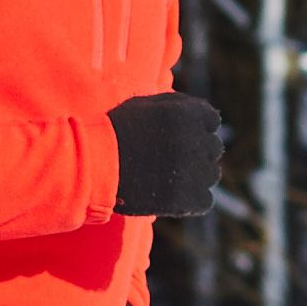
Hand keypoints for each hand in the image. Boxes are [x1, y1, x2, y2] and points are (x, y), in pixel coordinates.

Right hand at [107, 93, 225, 218]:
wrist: (93, 167)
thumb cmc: (115, 132)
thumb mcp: (144, 105)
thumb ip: (175, 105)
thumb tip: (198, 112)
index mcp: (187, 114)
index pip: (211, 120)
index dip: (196, 128)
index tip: (179, 137)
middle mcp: (195, 141)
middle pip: (213, 148)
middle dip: (197, 152)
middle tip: (172, 160)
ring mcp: (193, 171)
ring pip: (210, 174)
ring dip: (196, 176)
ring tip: (169, 178)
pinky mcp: (187, 199)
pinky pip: (204, 200)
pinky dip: (192, 200)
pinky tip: (173, 196)